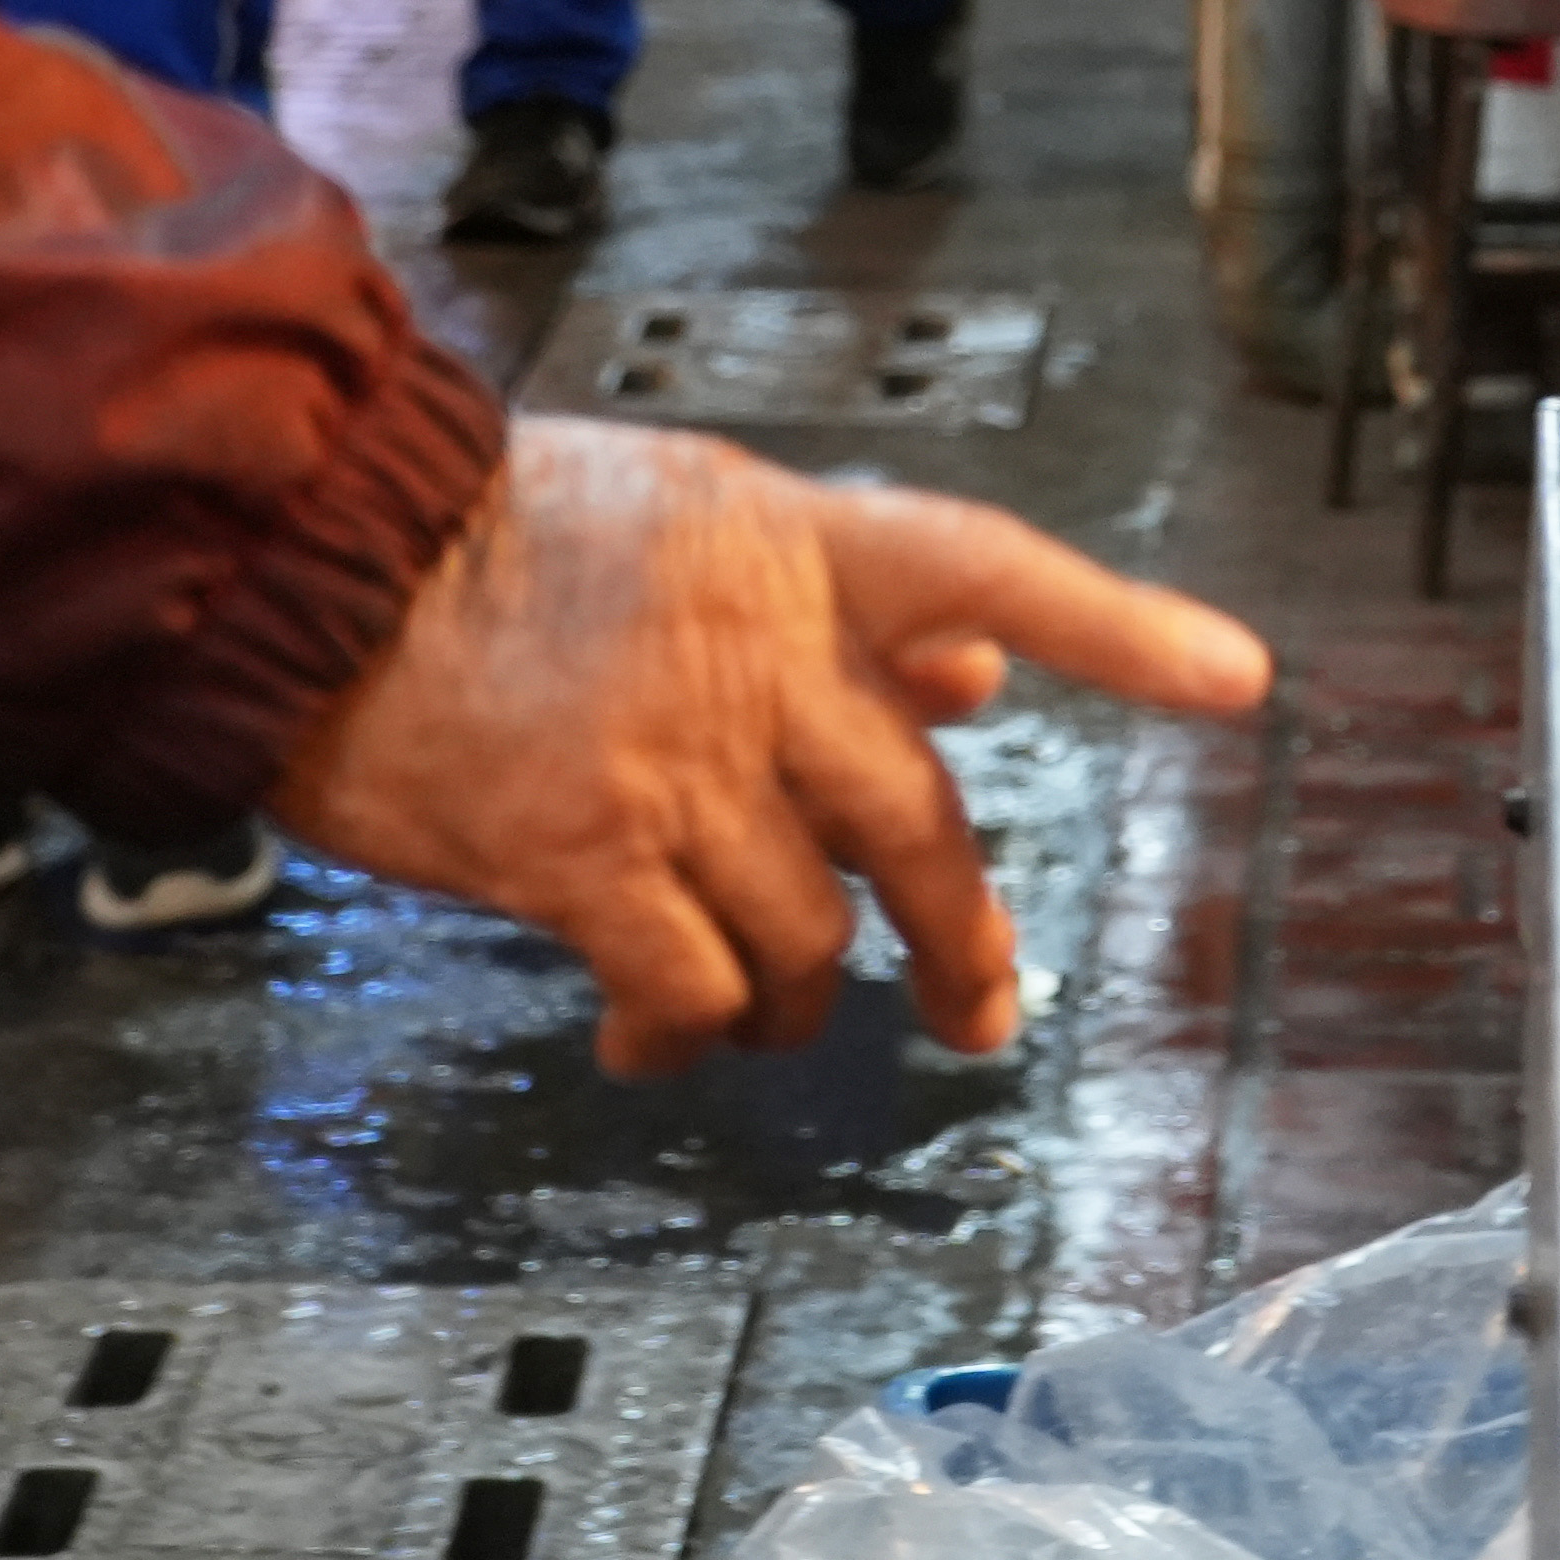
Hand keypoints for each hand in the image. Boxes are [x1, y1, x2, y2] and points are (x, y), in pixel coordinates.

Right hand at [269, 415, 1271, 1075]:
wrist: (319, 561)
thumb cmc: (490, 535)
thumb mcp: (693, 520)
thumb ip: (844, 599)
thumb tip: (987, 667)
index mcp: (794, 546)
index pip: (992, 566)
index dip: (1120, 627)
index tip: (1240, 683)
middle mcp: (757, 653)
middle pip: (918, 824)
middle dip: (960, 936)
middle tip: (980, 1002)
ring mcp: (672, 758)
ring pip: (808, 930)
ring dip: (792, 997)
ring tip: (745, 1006)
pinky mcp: (580, 854)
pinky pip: (691, 990)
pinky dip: (686, 1035)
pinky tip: (651, 1038)